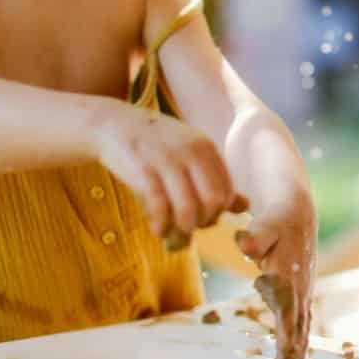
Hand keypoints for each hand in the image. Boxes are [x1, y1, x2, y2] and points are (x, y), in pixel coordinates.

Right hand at [93, 105, 243, 239]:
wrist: (113, 125)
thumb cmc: (156, 145)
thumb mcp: (190, 153)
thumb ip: (215, 178)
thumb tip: (244, 206)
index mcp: (207, 148)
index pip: (226, 191)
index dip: (218, 213)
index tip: (203, 219)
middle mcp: (192, 152)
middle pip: (212, 201)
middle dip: (204, 222)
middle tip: (190, 228)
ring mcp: (168, 161)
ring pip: (188, 208)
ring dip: (183, 228)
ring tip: (173, 233)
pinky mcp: (143, 172)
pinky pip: (159, 207)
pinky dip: (161, 225)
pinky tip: (157, 230)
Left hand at [236, 187, 316, 358]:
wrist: (295, 210)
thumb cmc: (277, 218)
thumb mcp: (266, 223)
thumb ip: (256, 236)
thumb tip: (243, 243)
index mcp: (292, 281)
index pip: (290, 321)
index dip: (285, 348)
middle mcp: (300, 293)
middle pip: (297, 336)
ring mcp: (302, 296)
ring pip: (300, 335)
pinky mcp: (299, 296)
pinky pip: (298, 328)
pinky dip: (292, 349)